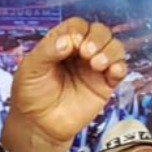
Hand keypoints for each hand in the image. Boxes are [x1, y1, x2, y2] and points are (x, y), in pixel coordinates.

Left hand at [5, 18, 127, 146]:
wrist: (39, 125)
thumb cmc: (31, 95)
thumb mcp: (31, 68)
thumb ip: (47, 51)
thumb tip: (68, 40)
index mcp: (61, 43)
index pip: (77, 26)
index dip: (78, 30)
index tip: (73, 44)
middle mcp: (80, 52)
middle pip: (99, 32)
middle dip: (97, 38)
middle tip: (87, 53)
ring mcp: (94, 68)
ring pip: (114, 47)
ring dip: (110, 50)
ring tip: (96, 65)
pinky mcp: (105, 84)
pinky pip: (121, 69)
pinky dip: (120, 66)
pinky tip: (112, 72)